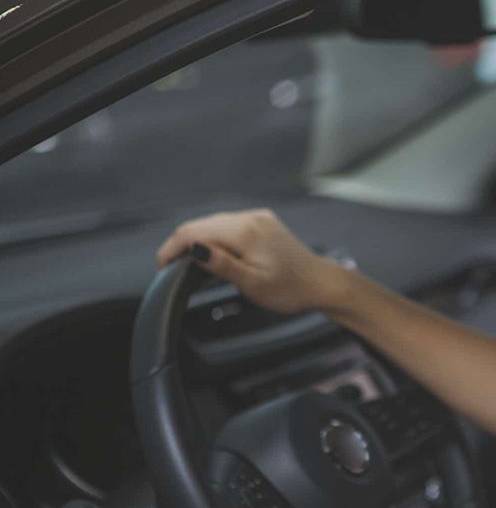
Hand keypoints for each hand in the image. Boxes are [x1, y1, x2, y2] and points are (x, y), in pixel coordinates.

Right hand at [155, 208, 342, 314]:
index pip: (194, 231)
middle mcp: (250, 218)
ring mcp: (258, 218)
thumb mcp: (253, 283)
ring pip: (214, 223)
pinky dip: (215, 237)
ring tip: (187, 263)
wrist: (322, 283)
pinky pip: (230, 225)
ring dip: (198, 239)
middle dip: (182, 243)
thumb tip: (194, 249)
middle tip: (170, 268)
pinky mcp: (263, 222)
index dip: (172, 247)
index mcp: (245, 232)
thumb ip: (221, 265)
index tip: (162, 266)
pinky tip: (213, 253)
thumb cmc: (291, 289)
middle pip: (202, 224)